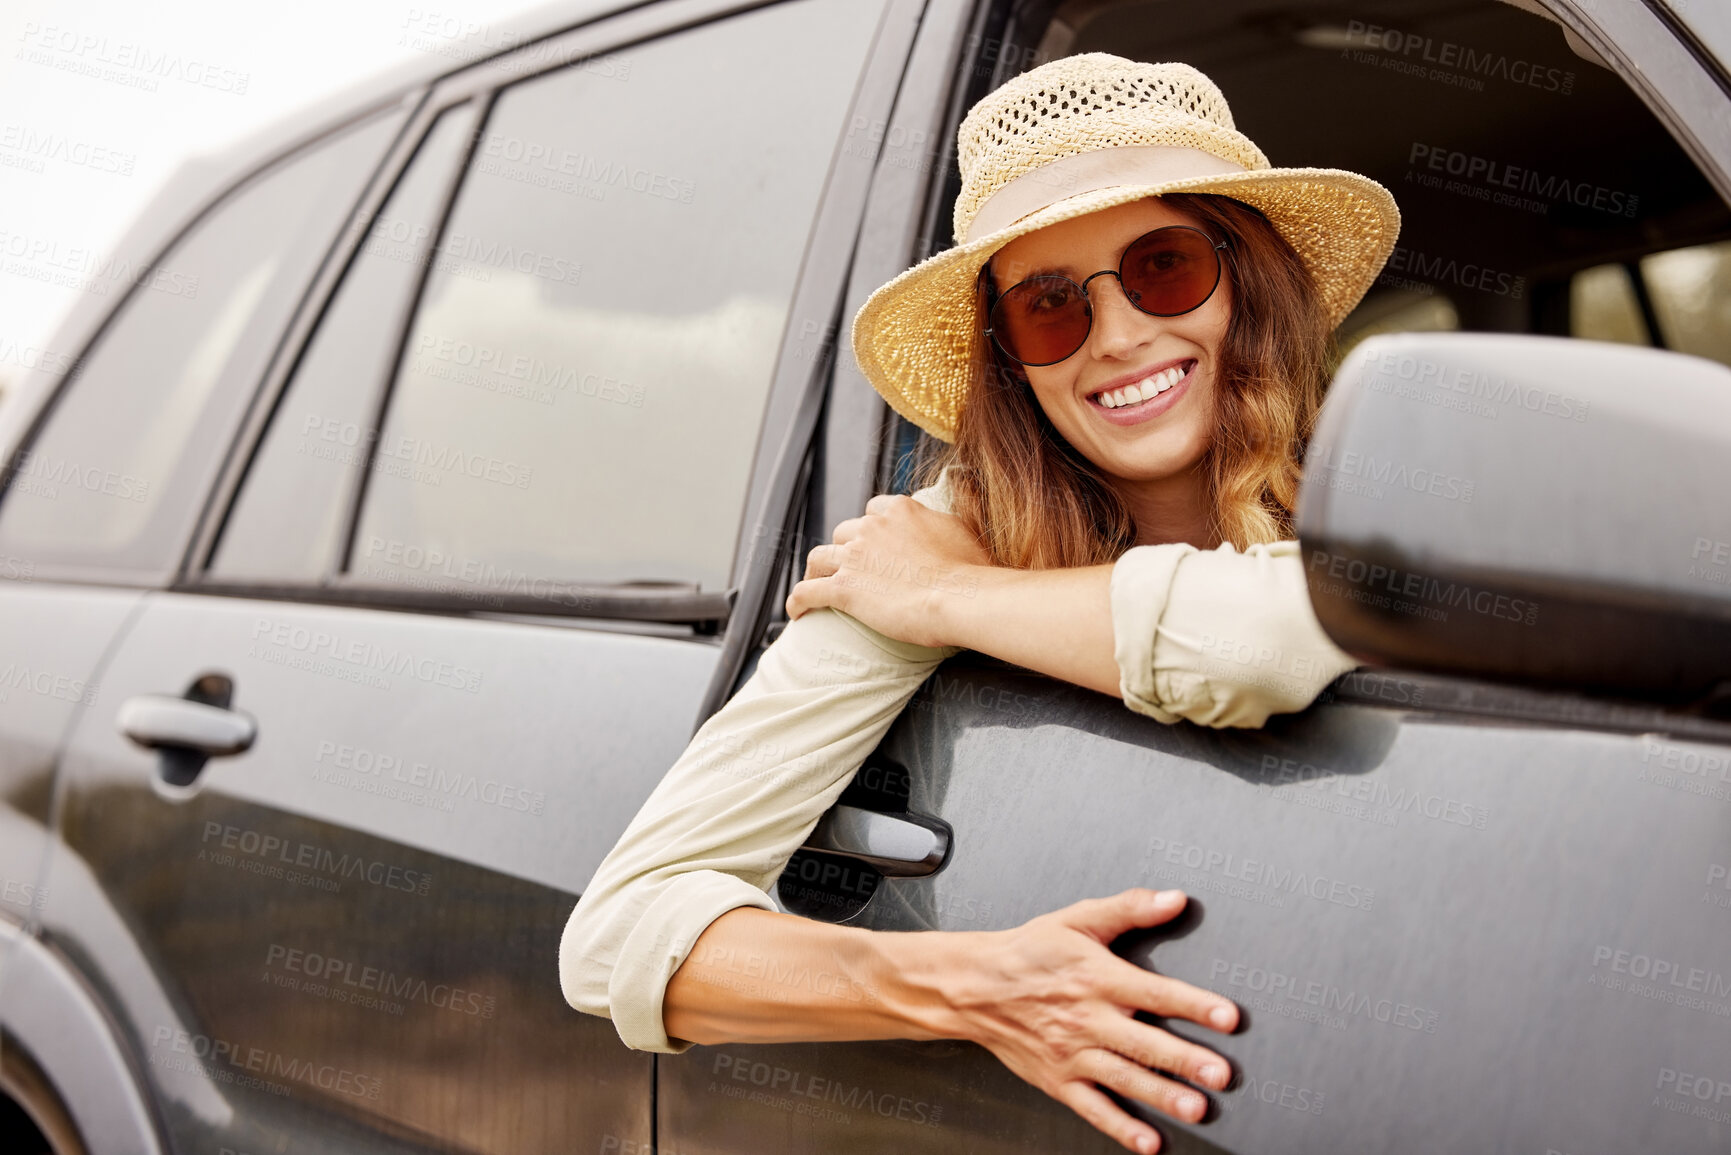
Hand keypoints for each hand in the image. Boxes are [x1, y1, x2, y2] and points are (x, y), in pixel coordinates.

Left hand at [785, 493, 991, 648]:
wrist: (961, 598)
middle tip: (853, 567)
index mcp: (899, 510)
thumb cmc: (972, 571)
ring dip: (817, 569)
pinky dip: (798, 600)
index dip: (872, 526)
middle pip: (845, 531)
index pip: (874, 508)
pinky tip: (796, 611)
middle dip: (846, 547)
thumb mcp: (964, 530)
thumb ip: (946, 520)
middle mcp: (871, 527)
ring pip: (820, 556)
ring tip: (817, 582)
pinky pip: (807, 591)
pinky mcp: (844, 589)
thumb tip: (954, 511)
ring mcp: (854, 557)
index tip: (876, 542)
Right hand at [945, 888, 1237, 1152]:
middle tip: (1220, 1073)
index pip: (1155, 993)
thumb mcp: (1078, 919)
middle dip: (1185, 1059)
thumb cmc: (1030, 952)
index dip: (1194, 1005)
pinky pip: (1094, 1108)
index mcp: (1098, 978)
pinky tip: (1148, 1142)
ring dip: (1162, 1095)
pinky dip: (1121, 1128)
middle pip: (1144, 1042)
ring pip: (1124, 1078)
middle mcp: (1088, 1019)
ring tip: (1196, 1108)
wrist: (976, 986)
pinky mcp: (1059, 1080)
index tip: (1227, 1017)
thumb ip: (1130, 908)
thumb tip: (1174, 900)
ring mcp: (1073, 1054)